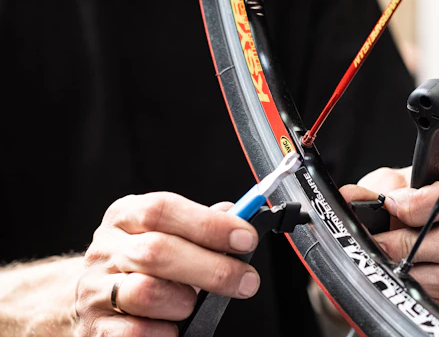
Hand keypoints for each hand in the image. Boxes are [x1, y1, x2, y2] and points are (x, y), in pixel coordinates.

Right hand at [75, 192, 259, 335]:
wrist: (96, 296)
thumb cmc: (144, 262)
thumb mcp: (168, 233)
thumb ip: (201, 224)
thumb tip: (237, 217)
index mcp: (126, 216)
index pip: (162, 209)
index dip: (208, 224)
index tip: (246, 238)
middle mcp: (106, 249)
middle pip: (158, 251)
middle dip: (213, 268)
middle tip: (247, 281)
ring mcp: (95, 288)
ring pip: (146, 292)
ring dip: (184, 301)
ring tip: (193, 304)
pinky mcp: (95, 327)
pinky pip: (136, 332)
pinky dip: (165, 331)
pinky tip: (174, 326)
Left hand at [340, 164, 438, 314]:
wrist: (396, 232)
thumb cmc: (399, 203)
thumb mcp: (384, 186)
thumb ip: (371, 190)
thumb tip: (350, 198)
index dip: (423, 203)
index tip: (393, 206)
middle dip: (410, 246)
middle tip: (381, 244)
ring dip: (408, 273)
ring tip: (385, 263)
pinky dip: (413, 293)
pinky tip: (397, 280)